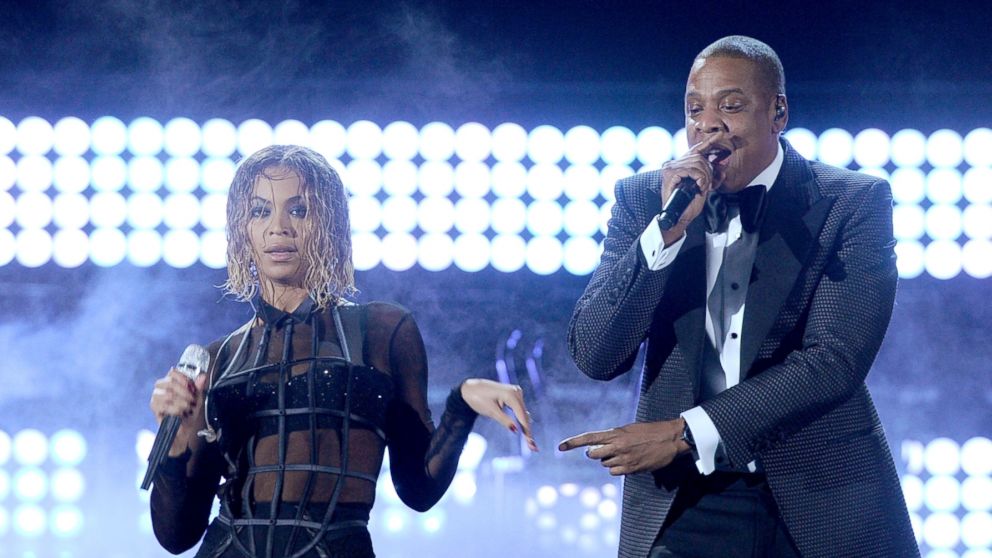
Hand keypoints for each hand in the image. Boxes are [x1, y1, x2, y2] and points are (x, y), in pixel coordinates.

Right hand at [149, 368, 207, 455]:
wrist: (184, 431)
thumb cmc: (189, 414)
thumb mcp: (198, 399)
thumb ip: (199, 387)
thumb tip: (203, 376)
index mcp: (172, 383)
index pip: (173, 373)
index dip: (183, 378)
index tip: (191, 387)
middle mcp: (162, 388)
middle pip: (169, 382)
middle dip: (184, 391)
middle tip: (191, 400)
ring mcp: (156, 398)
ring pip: (166, 394)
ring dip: (180, 402)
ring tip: (186, 408)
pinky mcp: (154, 408)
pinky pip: (162, 405)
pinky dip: (174, 409)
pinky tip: (179, 413)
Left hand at [460, 379, 537, 451]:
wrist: (470, 388)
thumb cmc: (478, 398)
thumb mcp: (490, 411)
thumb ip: (504, 420)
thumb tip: (516, 430)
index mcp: (511, 394)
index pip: (522, 416)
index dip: (527, 430)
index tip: (531, 443)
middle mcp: (516, 392)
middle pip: (524, 415)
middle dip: (528, 432)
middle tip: (533, 448)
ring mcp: (516, 392)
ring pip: (522, 414)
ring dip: (525, 428)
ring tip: (531, 444)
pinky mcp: (513, 395)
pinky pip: (519, 410)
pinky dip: (521, 421)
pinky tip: (526, 432)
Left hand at [558, 418, 688, 475]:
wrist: (670, 439)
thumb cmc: (650, 431)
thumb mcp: (629, 429)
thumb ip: (613, 436)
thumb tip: (599, 447)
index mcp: (615, 432)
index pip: (589, 438)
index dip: (573, 442)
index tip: (560, 447)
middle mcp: (617, 445)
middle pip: (593, 454)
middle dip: (595, 454)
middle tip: (605, 450)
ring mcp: (624, 458)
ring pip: (604, 464)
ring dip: (610, 461)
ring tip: (625, 453)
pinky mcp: (632, 469)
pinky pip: (615, 472)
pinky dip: (617, 469)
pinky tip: (628, 462)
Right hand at [658, 133, 729, 241]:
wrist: (678, 217)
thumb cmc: (689, 204)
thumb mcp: (704, 185)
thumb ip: (711, 174)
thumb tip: (723, 163)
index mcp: (680, 165)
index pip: (696, 149)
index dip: (709, 142)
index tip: (720, 134)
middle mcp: (673, 163)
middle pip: (700, 157)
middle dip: (707, 172)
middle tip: (705, 185)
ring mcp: (670, 167)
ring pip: (698, 163)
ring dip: (704, 178)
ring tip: (700, 188)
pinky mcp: (670, 172)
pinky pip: (693, 170)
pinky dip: (699, 179)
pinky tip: (698, 187)